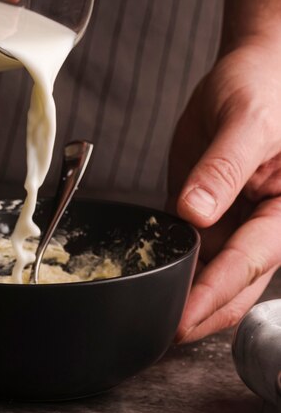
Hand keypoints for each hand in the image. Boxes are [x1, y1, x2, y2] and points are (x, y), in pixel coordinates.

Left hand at [167, 37, 280, 342]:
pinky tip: (151, 281)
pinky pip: (191, 247)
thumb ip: (223, 169)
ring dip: (184, 297)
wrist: (250, 74)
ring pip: (211, 273)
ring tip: (149, 321)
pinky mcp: (208, 212)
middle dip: (199, 313)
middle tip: (158, 338)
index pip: (248, 263)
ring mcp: (234, 221)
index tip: (181, 318)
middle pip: (234, 283)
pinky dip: (173, 265)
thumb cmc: (263, 90)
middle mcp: (262, 224)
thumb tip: (195, 214)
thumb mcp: (248, 122)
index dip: (213, 293)